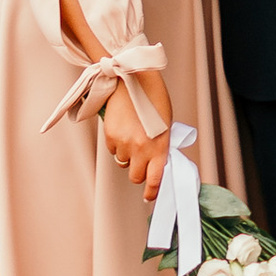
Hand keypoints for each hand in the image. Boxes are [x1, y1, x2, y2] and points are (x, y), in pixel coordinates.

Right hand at [98, 83, 169, 197]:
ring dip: (127, 154)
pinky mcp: (110, 136)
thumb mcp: (165, 125)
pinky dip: (116, 143)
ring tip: (132, 133)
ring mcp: (124, 143)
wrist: (133, 79)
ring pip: (122, 162)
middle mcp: (141, 148)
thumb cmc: (153, 99)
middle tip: (140, 160)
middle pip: (135, 176)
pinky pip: (112, 149)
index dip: (152, 192)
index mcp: (160, 146)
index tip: (149, 196)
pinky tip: (122, 127)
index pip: (155, 180)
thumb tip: (156, 164)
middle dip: (137, 171)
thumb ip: (160, 146)